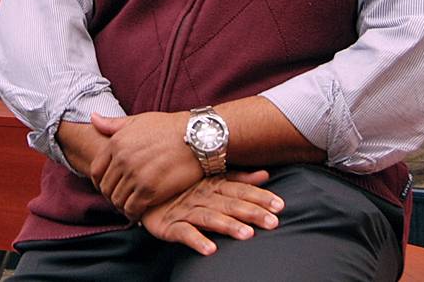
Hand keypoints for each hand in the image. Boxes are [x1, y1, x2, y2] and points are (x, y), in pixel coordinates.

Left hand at [90, 111, 200, 217]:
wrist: (198, 137)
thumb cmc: (170, 127)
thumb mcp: (139, 120)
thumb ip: (114, 124)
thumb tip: (93, 118)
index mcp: (116, 143)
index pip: (96, 171)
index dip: (100, 182)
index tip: (110, 186)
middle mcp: (122, 160)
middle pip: (106, 188)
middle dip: (112, 195)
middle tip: (122, 199)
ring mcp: (135, 176)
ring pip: (117, 200)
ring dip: (122, 206)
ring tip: (131, 206)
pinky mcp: (150, 190)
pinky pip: (132, 209)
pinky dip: (133, 213)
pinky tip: (140, 211)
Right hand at [141, 170, 283, 255]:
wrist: (144, 189)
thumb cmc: (184, 186)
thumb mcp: (211, 179)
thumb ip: (238, 179)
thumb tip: (266, 174)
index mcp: (212, 183)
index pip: (240, 190)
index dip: (259, 197)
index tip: (280, 205)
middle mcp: (201, 195)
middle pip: (229, 203)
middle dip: (251, 212)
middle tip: (272, 222)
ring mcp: (184, 210)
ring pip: (209, 217)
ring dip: (228, 226)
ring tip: (247, 235)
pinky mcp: (168, 225)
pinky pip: (183, 233)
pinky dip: (197, 241)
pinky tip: (211, 250)